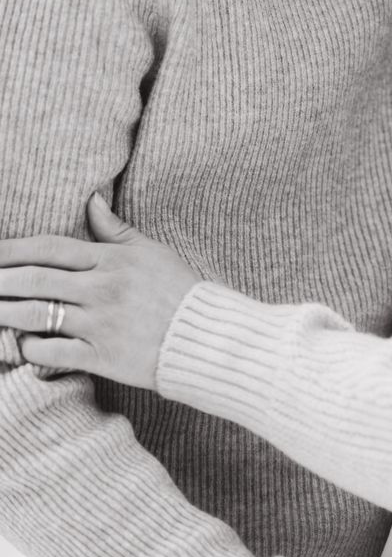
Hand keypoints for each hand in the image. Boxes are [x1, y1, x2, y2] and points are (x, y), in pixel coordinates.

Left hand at [0, 194, 199, 387]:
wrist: (206, 338)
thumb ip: (116, 229)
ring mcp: (98, 324)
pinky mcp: (101, 356)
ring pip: (35, 315)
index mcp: (111, 261)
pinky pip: (52, 351)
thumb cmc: (180, 291)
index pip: (48, 249)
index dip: (11, 250)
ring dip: (4, 312)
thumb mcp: (151, 252)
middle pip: (34, 280)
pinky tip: (22, 343)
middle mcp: (100, 290)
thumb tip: (91, 200)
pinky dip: (30, 347)